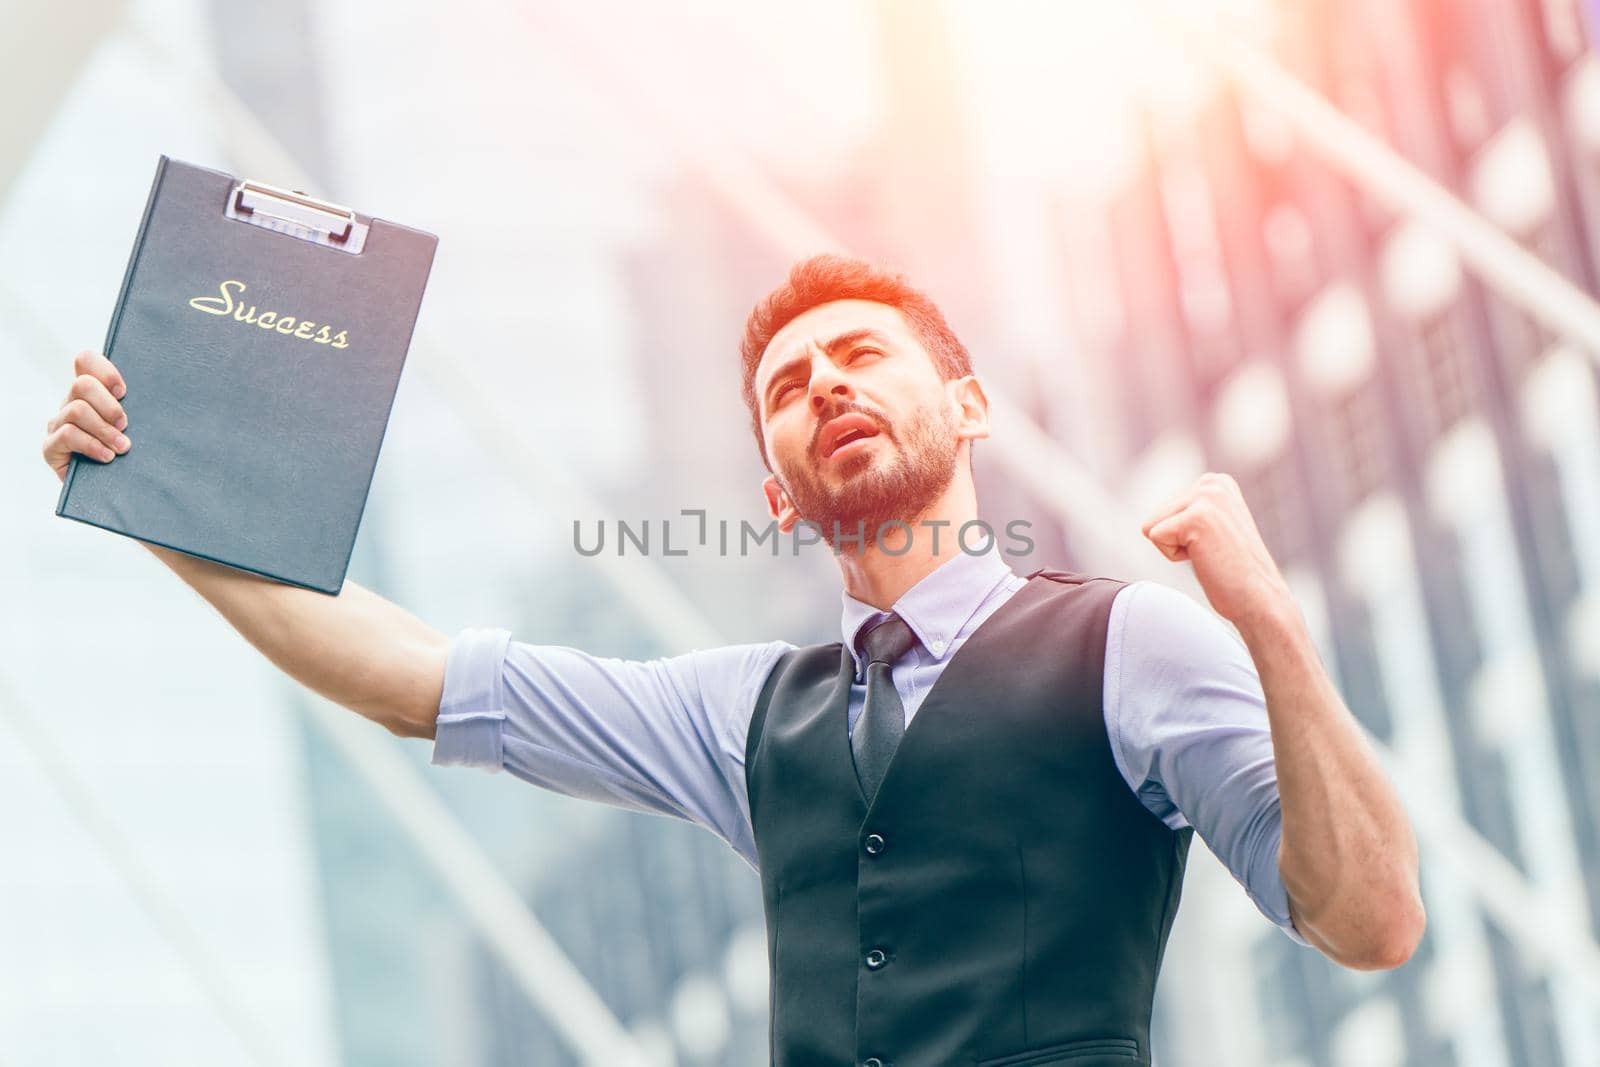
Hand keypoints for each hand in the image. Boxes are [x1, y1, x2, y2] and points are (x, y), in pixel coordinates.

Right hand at [42, 350, 130, 483]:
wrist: (116, 493)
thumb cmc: (133, 456)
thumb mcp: (137, 429)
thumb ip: (139, 410)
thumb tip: (165, 395)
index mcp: (91, 394)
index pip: (85, 361)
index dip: (104, 370)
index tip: (124, 392)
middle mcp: (70, 404)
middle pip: (82, 384)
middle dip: (109, 405)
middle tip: (126, 426)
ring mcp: (57, 425)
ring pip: (76, 410)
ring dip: (104, 430)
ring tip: (123, 448)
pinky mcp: (50, 448)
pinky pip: (67, 435)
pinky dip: (91, 445)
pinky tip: (108, 457)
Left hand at [1139, 471, 1293, 628]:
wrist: (1259, 598)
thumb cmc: (1233, 572)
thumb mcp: (1213, 528)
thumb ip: (1191, 512)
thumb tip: (1153, 520)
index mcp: (1216, 482)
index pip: (1164, 510)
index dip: (1182, 536)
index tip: (1213, 545)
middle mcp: (1212, 482)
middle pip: (1154, 516)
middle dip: (1176, 542)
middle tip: (1212, 553)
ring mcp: (1206, 497)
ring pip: (1151, 527)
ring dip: (1175, 549)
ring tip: (1210, 554)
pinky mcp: (1196, 517)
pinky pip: (1155, 537)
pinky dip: (1174, 556)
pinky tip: (1207, 558)